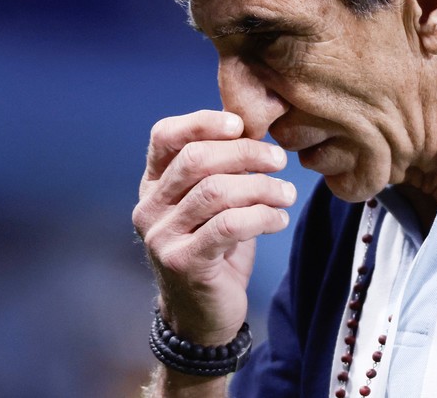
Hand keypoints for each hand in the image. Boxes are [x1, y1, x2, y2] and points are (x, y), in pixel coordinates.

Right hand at [133, 110, 296, 345]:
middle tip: (279, 160)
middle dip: (245, 153)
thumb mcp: (213, 204)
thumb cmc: (214, 248)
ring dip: (261, 187)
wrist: (201, 314)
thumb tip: (256, 129)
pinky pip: (228, 226)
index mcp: (153, 184)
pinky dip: (262, 217)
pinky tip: (279, 219)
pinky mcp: (183, 262)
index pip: (165, 136)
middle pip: (195, 159)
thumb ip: (223, 169)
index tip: (241, 124)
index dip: (203, 122)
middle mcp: (150, 207)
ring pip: (216, 191)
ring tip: (286, 194)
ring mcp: (162, 236)